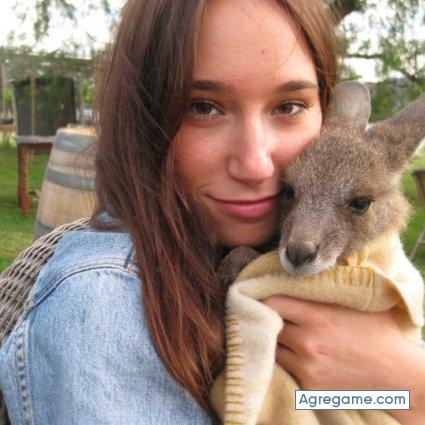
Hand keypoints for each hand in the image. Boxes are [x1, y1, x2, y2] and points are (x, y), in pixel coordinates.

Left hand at [262, 295, 424, 423]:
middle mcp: (308, 342)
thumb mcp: (357, 302)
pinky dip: (286, 358)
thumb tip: (308, 269)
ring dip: (275, 339)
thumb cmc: (378, 332)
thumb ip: (330, 286)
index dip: (266, 297)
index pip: (273, 303)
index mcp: (319, 317)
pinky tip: (294, 351)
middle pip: (268, 325)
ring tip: (282, 332)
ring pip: (273, 348)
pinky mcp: (309, 385)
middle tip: (271, 312)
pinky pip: (284, 367)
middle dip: (269, 318)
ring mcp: (307, 367)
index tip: (266, 294)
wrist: (397, 376)